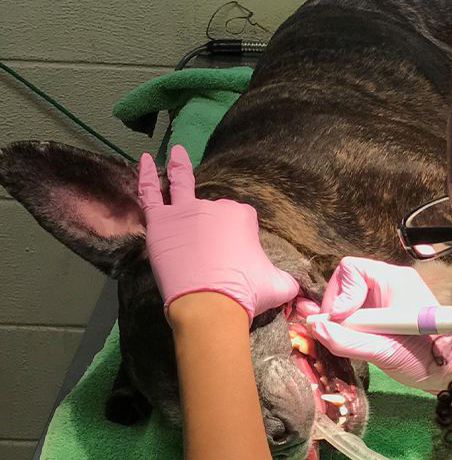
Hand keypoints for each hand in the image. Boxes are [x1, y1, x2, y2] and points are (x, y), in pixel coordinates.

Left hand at [137, 145, 298, 323]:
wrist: (211, 306)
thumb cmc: (246, 293)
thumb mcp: (280, 287)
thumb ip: (288, 281)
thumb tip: (299, 288)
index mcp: (242, 216)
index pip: (240, 218)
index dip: (238, 237)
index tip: (237, 256)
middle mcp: (214, 207)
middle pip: (212, 208)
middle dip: (212, 221)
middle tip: (209, 238)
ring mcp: (185, 212)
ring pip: (180, 185)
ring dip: (178, 168)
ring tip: (176, 154)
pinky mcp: (161, 223)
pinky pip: (151, 193)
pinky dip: (146, 175)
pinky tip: (144, 160)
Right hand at [307, 257, 451, 391]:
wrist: (448, 372)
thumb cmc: (425, 359)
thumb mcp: (384, 352)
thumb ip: (347, 341)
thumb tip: (315, 328)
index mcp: (393, 280)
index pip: (350, 269)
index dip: (339, 294)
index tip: (341, 320)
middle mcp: (388, 282)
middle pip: (344, 283)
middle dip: (337, 309)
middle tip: (339, 334)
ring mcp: (385, 297)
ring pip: (346, 299)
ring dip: (343, 321)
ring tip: (354, 341)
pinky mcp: (382, 312)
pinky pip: (354, 312)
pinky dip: (349, 327)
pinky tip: (357, 341)